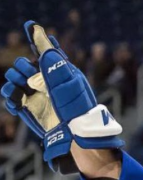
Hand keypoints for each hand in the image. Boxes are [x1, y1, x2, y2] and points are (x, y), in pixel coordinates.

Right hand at [1, 21, 122, 173]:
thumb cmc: (79, 112)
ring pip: (14, 79)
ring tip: (19, 90)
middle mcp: (46, 82)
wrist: (76, 137)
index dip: (38, 39)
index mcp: (59, 73)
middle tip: (28, 75)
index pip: (46, 52)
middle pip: (25, 64)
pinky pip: (11, 98)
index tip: (31, 26)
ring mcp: (36, 95)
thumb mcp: (70, 87)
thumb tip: (48, 50)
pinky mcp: (28, 108)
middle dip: (23, 67)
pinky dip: (9, 97)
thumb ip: (57, 69)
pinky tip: (15, 102)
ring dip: (13, 81)